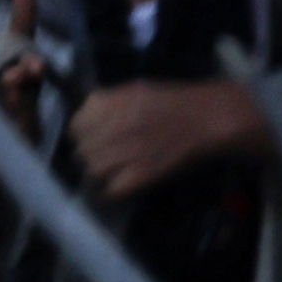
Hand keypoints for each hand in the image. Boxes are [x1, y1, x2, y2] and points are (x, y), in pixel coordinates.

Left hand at [59, 77, 276, 207]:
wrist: (207, 118)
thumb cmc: (174, 102)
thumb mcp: (132, 91)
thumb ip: (106, 104)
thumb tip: (84, 116)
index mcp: (105, 103)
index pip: (74, 126)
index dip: (82, 135)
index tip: (92, 138)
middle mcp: (109, 126)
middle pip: (81, 151)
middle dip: (90, 155)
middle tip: (106, 156)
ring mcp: (123, 152)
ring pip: (92, 171)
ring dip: (100, 173)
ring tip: (114, 170)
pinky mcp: (139, 175)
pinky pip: (110, 190)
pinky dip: (113, 190)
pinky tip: (122, 184)